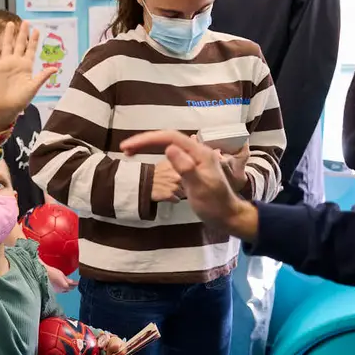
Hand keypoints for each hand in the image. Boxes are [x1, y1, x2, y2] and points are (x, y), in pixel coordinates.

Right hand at [0, 21, 49, 130]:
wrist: (4, 107)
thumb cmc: (20, 100)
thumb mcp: (33, 88)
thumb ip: (42, 77)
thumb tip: (55, 68)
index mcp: (26, 66)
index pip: (31, 50)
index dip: (34, 40)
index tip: (37, 29)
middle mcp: (16, 63)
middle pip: (19, 44)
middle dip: (22, 33)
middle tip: (25, 22)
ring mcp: (5, 64)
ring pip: (7, 46)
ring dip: (8, 35)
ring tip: (10, 24)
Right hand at [44, 264, 76, 293]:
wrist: (42, 274)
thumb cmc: (51, 272)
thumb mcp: (61, 274)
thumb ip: (67, 279)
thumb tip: (72, 282)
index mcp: (65, 286)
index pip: (73, 286)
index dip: (76, 284)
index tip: (78, 282)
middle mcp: (61, 290)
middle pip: (69, 289)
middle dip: (72, 286)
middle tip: (74, 283)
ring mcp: (57, 290)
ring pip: (64, 290)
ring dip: (67, 288)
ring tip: (68, 284)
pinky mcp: (53, 290)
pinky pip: (60, 290)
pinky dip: (62, 288)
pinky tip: (61, 285)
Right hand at [123, 131, 257, 239]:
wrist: (228, 216)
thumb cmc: (215, 205)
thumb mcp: (200, 188)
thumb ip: (185, 168)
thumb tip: (168, 148)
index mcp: (200, 153)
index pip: (170, 138)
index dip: (148, 139)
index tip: (128, 146)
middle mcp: (197, 151)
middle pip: (168, 138)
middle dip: (145, 141)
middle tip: (125, 149)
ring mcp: (195, 158)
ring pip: (168, 145)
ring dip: (149, 145)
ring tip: (131, 151)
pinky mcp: (192, 166)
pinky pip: (171, 154)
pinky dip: (156, 152)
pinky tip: (147, 155)